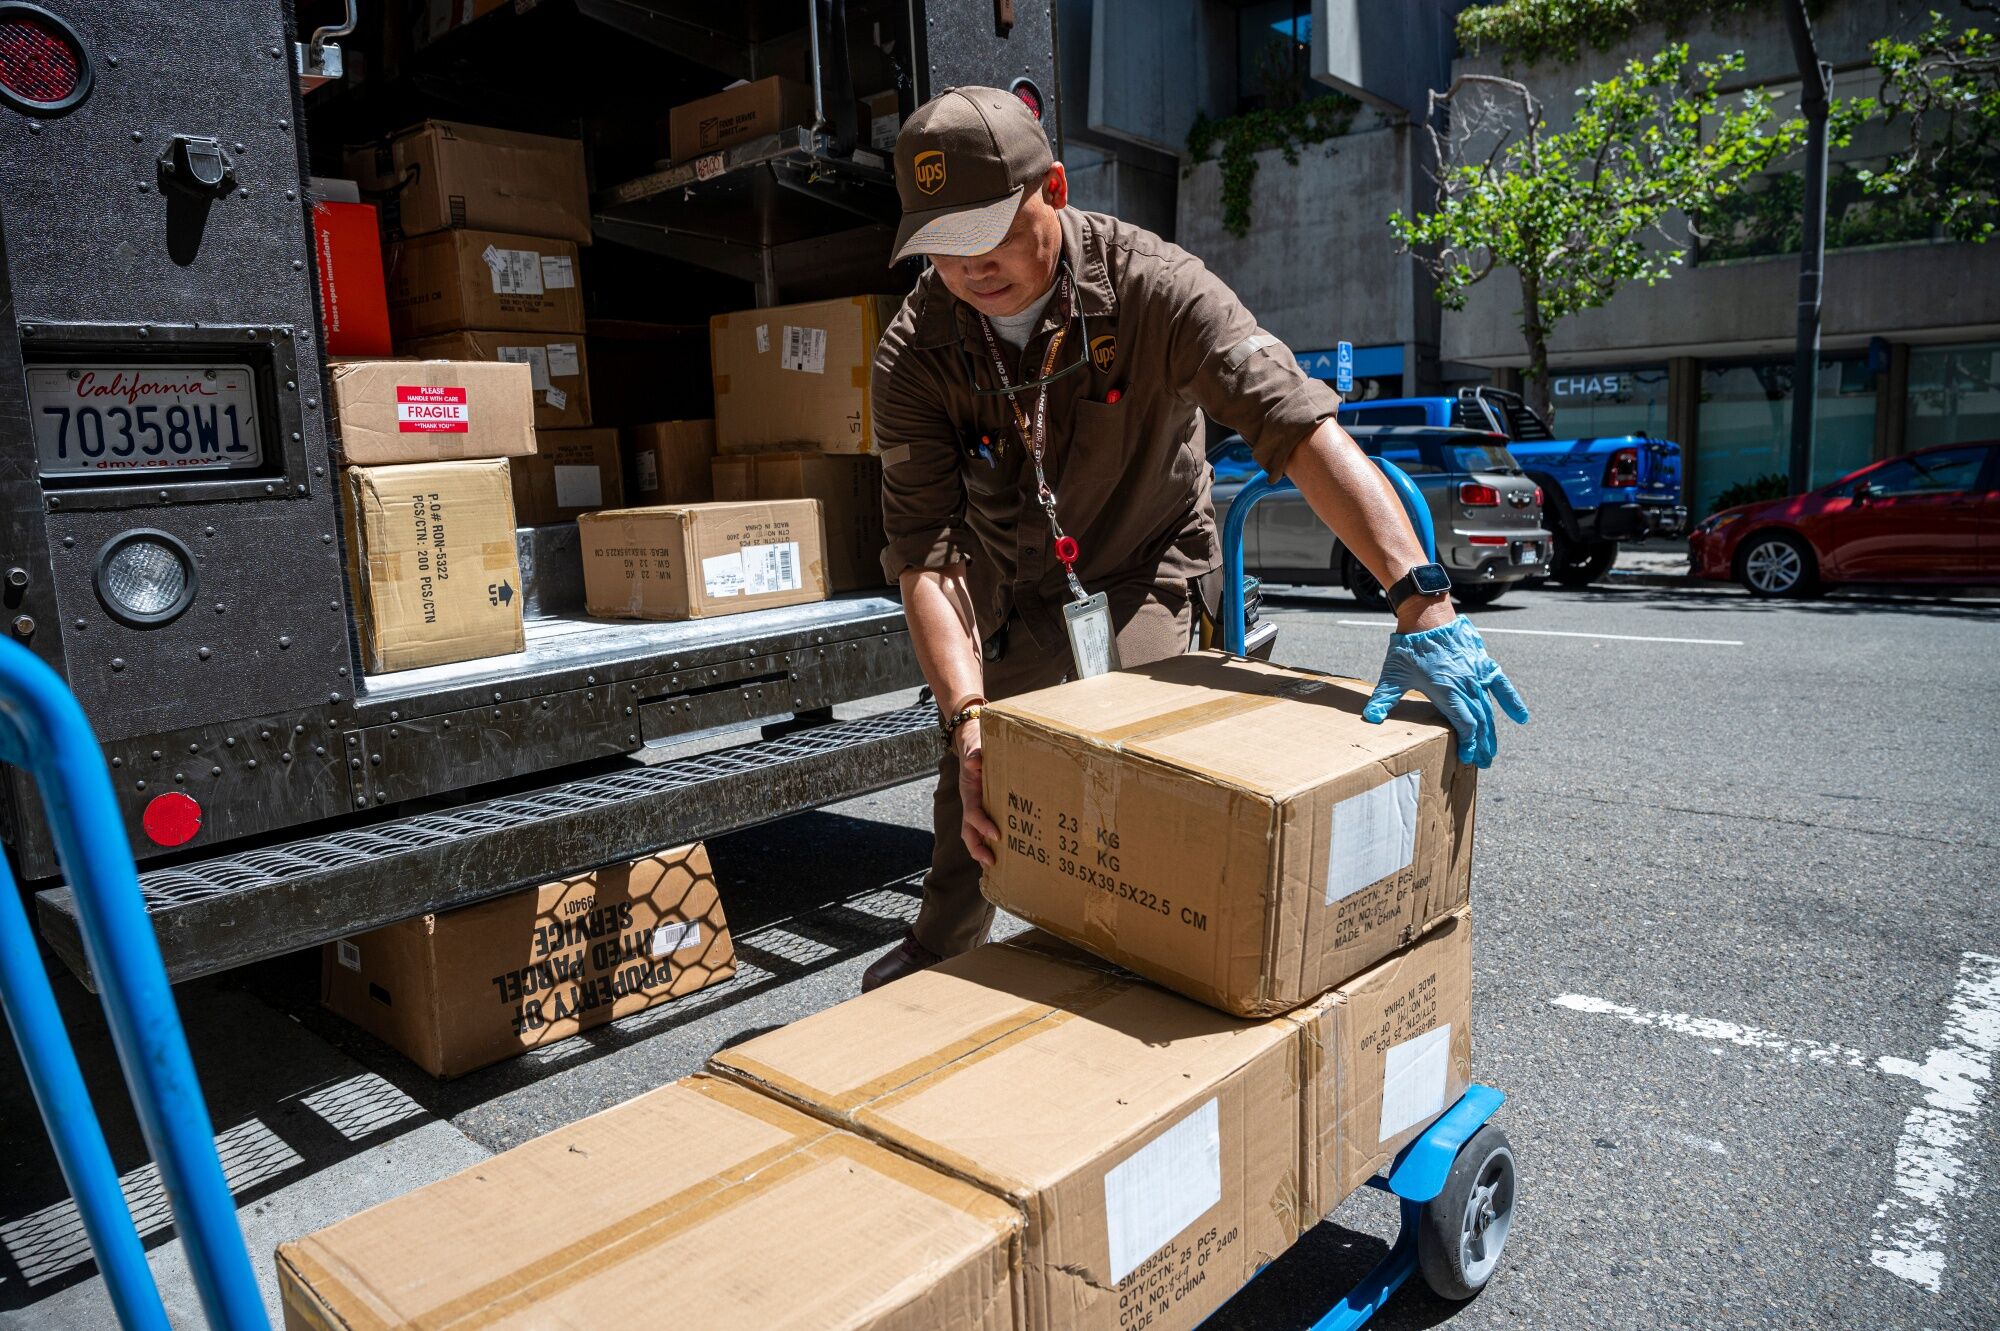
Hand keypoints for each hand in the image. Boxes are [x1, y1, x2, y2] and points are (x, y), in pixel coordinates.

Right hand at [955, 720, 1000, 865]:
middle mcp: (971, 803)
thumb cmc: (976, 745)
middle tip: (992, 862)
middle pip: (968, 832)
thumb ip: (975, 754)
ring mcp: (977, 806)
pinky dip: (992, 841)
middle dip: (978, 849)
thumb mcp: (975, 746)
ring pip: (975, 834)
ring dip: (984, 850)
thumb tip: (974, 760)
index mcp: (969, 792)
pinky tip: (1007, 852)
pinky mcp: (986, 806)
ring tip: (998, 866)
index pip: (973, 814)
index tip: (998, 835)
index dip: (983, 826)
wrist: (972, 740)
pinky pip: (987, 826)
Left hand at [1364, 616, 1528, 768]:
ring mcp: (1476, 675)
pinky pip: (1501, 685)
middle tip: (1482, 764)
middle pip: (1479, 721)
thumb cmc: (1409, 646)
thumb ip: (1383, 698)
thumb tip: (1371, 718)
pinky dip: (1512, 701)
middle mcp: (1466, 685)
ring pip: (1488, 709)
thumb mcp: (1393, 674)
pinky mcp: (1483, 664)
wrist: (1428, 616)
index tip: (1467, 758)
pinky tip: (1522, 718)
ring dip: (1491, 732)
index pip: (1464, 724)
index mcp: (1446, 691)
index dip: (1468, 743)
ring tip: (1492, 751)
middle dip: (1481, 744)